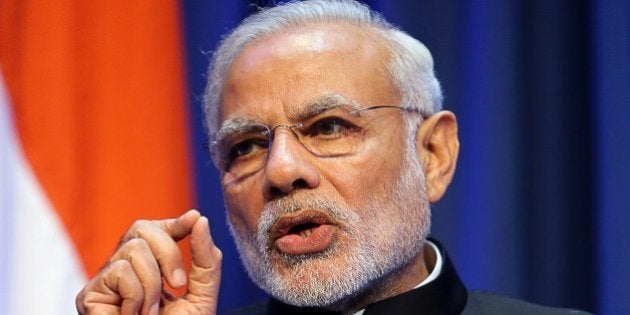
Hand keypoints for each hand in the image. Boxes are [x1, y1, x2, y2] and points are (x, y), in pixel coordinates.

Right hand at [76, 210, 221, 313]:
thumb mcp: (202, 295)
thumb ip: (206, 260)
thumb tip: (199, 218)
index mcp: (152, 267)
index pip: (156, 230)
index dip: (173, 222)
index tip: (193, 219)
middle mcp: (126, 267)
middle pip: (141, 228)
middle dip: (168, 251)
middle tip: (178, 284)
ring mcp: (105, 279)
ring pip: (132, 248)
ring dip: (153, 284)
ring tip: (150, 313)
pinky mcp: (89, 294)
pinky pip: (120, 271)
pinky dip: (136, 296)